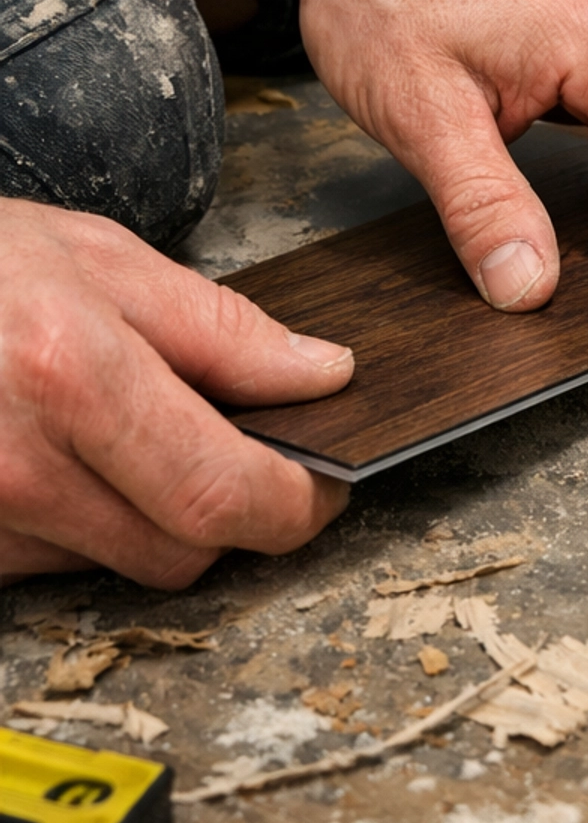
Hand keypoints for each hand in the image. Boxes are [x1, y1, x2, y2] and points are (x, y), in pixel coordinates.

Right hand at [0, 200, 352, 587]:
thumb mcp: (102, 258)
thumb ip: (222, 329)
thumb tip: (322, 375)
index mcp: (73, 377)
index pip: (219, 492)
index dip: (294, 504)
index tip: (323, 488)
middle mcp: (18, 465)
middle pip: (179, 552)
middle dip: (229, 514)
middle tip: (241, 454)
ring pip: (118, 563)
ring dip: (148, 515)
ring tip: (117, 430)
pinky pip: (54, 564)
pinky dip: (82, 522)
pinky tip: (64, 455)